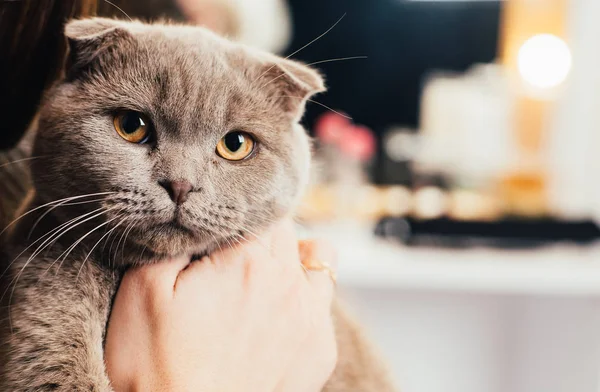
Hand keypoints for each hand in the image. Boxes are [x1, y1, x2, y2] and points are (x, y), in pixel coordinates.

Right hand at [104, 219, 337, 391]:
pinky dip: (304, 298)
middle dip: (263, 233)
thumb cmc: (155, 365)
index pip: (259, 211)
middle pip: (287, 232)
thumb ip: (178, 238)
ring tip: (268, 274)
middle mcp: (289, 283)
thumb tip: (200, 216)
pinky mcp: (320, 350)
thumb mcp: (143, 288)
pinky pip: (323, 304)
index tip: (224, 226)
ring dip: (297, 257)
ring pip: (319, 259)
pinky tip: (275, 316)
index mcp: (249, 261)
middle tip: (235, 254)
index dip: (239, 214)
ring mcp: (311, 318)